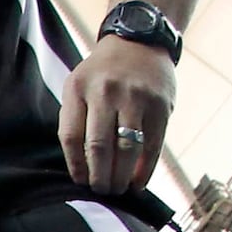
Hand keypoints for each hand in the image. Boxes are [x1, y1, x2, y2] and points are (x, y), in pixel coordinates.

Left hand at [59, 36, 175, 193]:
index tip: (80, 181)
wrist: (140, 40)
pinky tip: (138, 182)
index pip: (70, 137)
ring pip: (126, 149)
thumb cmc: (103, 73)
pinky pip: (153, 145)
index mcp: (79, 88)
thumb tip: (81, 167)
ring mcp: (136, 97)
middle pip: (98, 147)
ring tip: (117, 189)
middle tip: (101, 191)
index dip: (75, 165)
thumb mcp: (78, 84)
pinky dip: (145, 169)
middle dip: (99, 177)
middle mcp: (106, 92)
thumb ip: (75, 118)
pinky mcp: (160, 105)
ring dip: (121, 177)